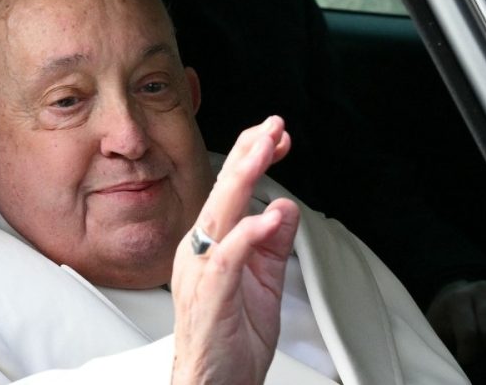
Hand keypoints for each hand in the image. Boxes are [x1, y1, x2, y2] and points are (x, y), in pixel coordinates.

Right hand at [171, 116, 298, 383]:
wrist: (216, 384)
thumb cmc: (231, 337)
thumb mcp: (263, 280)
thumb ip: (272, 242)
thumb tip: (283, 208)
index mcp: (213, 244)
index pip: (231, 191)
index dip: (252, 159)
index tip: (277, 136)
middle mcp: (201, 251)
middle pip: (223, 193)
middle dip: (248, 155)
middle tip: (271, 127)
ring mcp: (202, 272)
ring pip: (220, 216)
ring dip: (243, 180)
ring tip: (264, 151)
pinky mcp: (209, 296)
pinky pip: (227, 259)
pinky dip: (247, 235)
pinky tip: (266, 217)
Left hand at [426, 279, 485, 363]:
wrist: (461, 297)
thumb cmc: (449, 320)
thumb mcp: (439, 328)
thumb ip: (441, 340)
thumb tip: (450, 358)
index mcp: (457, 299)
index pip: (469, 333)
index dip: (470, 353)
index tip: (466, 360)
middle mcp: (478, 289)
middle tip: (482, 348)